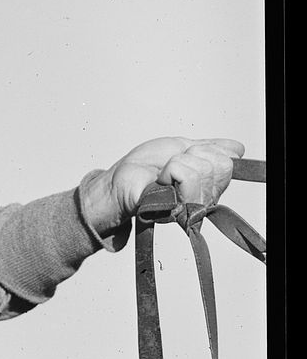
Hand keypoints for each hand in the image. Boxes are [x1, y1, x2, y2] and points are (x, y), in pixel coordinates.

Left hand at [82, 136, 244, 236]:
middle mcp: (207, 197)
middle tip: (171, 164)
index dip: (206, 149)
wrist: (120, 180)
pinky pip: (186, 177)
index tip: (187, 152)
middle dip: (191, 155)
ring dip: (177, 163)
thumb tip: (237, 148)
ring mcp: (195, 206)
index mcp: (210, 182)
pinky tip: (161, 181)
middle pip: (219, 164)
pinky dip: (171, 170)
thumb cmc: (145, 167)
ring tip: (164, 174)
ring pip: (203, 169)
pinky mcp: (181, 210)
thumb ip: (210, 148)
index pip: (229, 160)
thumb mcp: (181, 148)